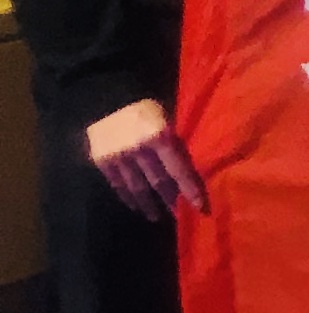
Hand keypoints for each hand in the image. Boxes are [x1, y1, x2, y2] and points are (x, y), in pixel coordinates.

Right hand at [85, 100, 206, 219]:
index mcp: (160, 138)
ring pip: (137, 188)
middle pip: (159, 183)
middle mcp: (139, 151)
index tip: (202, 209)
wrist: (106, 94)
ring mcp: (119, 157)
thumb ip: (176, 142)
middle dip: (171, 201)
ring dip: (149, 205)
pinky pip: (117, 184)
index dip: (191, 191)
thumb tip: (193, 168)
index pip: (179, 171)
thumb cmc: (146, 106)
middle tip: (181, 216)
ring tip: (157, 217)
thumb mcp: (168, 118)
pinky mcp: (102, 161)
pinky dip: (127, 197)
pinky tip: (135, 206)